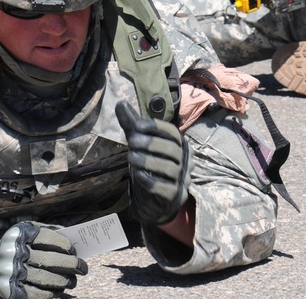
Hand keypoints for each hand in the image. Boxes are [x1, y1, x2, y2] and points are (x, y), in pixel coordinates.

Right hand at [0, 222, 86, 298]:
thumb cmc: (19, 248)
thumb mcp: (28, 233)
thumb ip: (49, 231)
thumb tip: (74, 238)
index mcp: (19, 235)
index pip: (48, 238)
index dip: (66, 245)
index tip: (75, 251)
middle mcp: (13, 253)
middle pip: (49, 260)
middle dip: (72, 265)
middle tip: (83, 268)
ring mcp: (11, 274)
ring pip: (46, 279)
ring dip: (64, 282)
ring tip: (73, 281)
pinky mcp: (11, 292)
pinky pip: (38, 295)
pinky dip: (53, 295)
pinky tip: (61, 293)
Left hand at [116, 100, 191, 225]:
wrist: (153, 201)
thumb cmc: (150, 167)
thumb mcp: (140, 145)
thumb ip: (132, 126)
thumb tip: (121, 103)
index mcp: (179, 145)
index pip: (172, 133)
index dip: (156, 127)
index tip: (137, 125)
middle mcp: (185, 161)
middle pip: (172, 149)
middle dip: (151, 144)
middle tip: (131, 142)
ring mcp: (182, 179)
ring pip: (170, 168)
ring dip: (149, 161)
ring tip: (131, 158)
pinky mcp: (175, 196)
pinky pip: (166, 188)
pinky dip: (152, 182)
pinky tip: (139, 176)